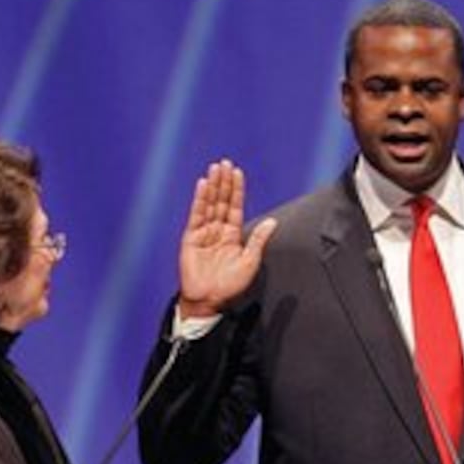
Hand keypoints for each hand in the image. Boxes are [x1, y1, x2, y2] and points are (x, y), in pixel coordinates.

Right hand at [178, 159, 277, 317]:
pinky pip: (196, 215)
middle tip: (226, 163)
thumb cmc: (230, 285)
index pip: (235, 206)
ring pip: (209, 204)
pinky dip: (200, 200)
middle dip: (224, 182)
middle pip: (221, 201)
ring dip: (212, 186)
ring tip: (215, 168)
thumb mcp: (250, 261)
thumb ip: (259, 240)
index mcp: (233, 235)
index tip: (238, 172)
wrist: (209, 300)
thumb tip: (272, 222)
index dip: (236, 190)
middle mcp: (218, 230)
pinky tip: (203, 185)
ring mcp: (204, 232)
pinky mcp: (191, 238)